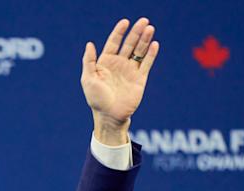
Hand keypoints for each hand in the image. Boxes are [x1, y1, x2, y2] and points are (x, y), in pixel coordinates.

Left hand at [82, 18, 158, 143]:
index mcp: (105, 63)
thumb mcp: (88, 80)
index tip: (125, 22)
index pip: (113, 43)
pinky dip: (151, 54)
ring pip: (139, 51)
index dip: (119, 32)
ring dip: (145, 40)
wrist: (110, 116)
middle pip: (129, 44)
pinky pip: (146, 64)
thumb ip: (89, 61)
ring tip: (150, 28)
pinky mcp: (140, 79)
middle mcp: (119, 64)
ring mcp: (130, 71)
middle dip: (136, 32)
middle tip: (144, 21)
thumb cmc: (96, 99)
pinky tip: (155, 44)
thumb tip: (89, 44)